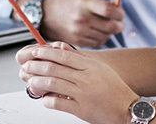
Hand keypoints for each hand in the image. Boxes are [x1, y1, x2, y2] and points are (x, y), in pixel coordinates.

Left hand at [17, 42, 138, 123]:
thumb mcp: (100, 68)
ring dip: (39, 83)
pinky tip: (45, 99)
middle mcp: (86, 78)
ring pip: (53, 84)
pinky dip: (48, 100)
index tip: (35, 52)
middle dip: (37, 67)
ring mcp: (83, 94)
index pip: (63, 56)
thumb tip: (60, 46)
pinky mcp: (82, 110)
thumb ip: (80, 57)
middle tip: (27, 67)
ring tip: (31, 82)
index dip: (46, 53)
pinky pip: (59, 103)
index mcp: (90, 66)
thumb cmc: (114, 88)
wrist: (128, 109)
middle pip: (55, 68)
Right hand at [40, 0, 123, 46]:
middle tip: (120, 23)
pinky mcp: (77, 41)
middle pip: (110, 26)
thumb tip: (119, 11)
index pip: (109, 10)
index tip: (120, 13)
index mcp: (84, 3)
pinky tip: (97, 32)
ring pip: (105, 36)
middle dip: (119, 25)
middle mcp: (81, 18)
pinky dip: (101, 38)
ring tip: (105, 26)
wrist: (47, 15)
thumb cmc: (70, 3)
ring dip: (109, 32)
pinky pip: (97, 42)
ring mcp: (78, 31)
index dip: (119, 13)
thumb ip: (102, 4)